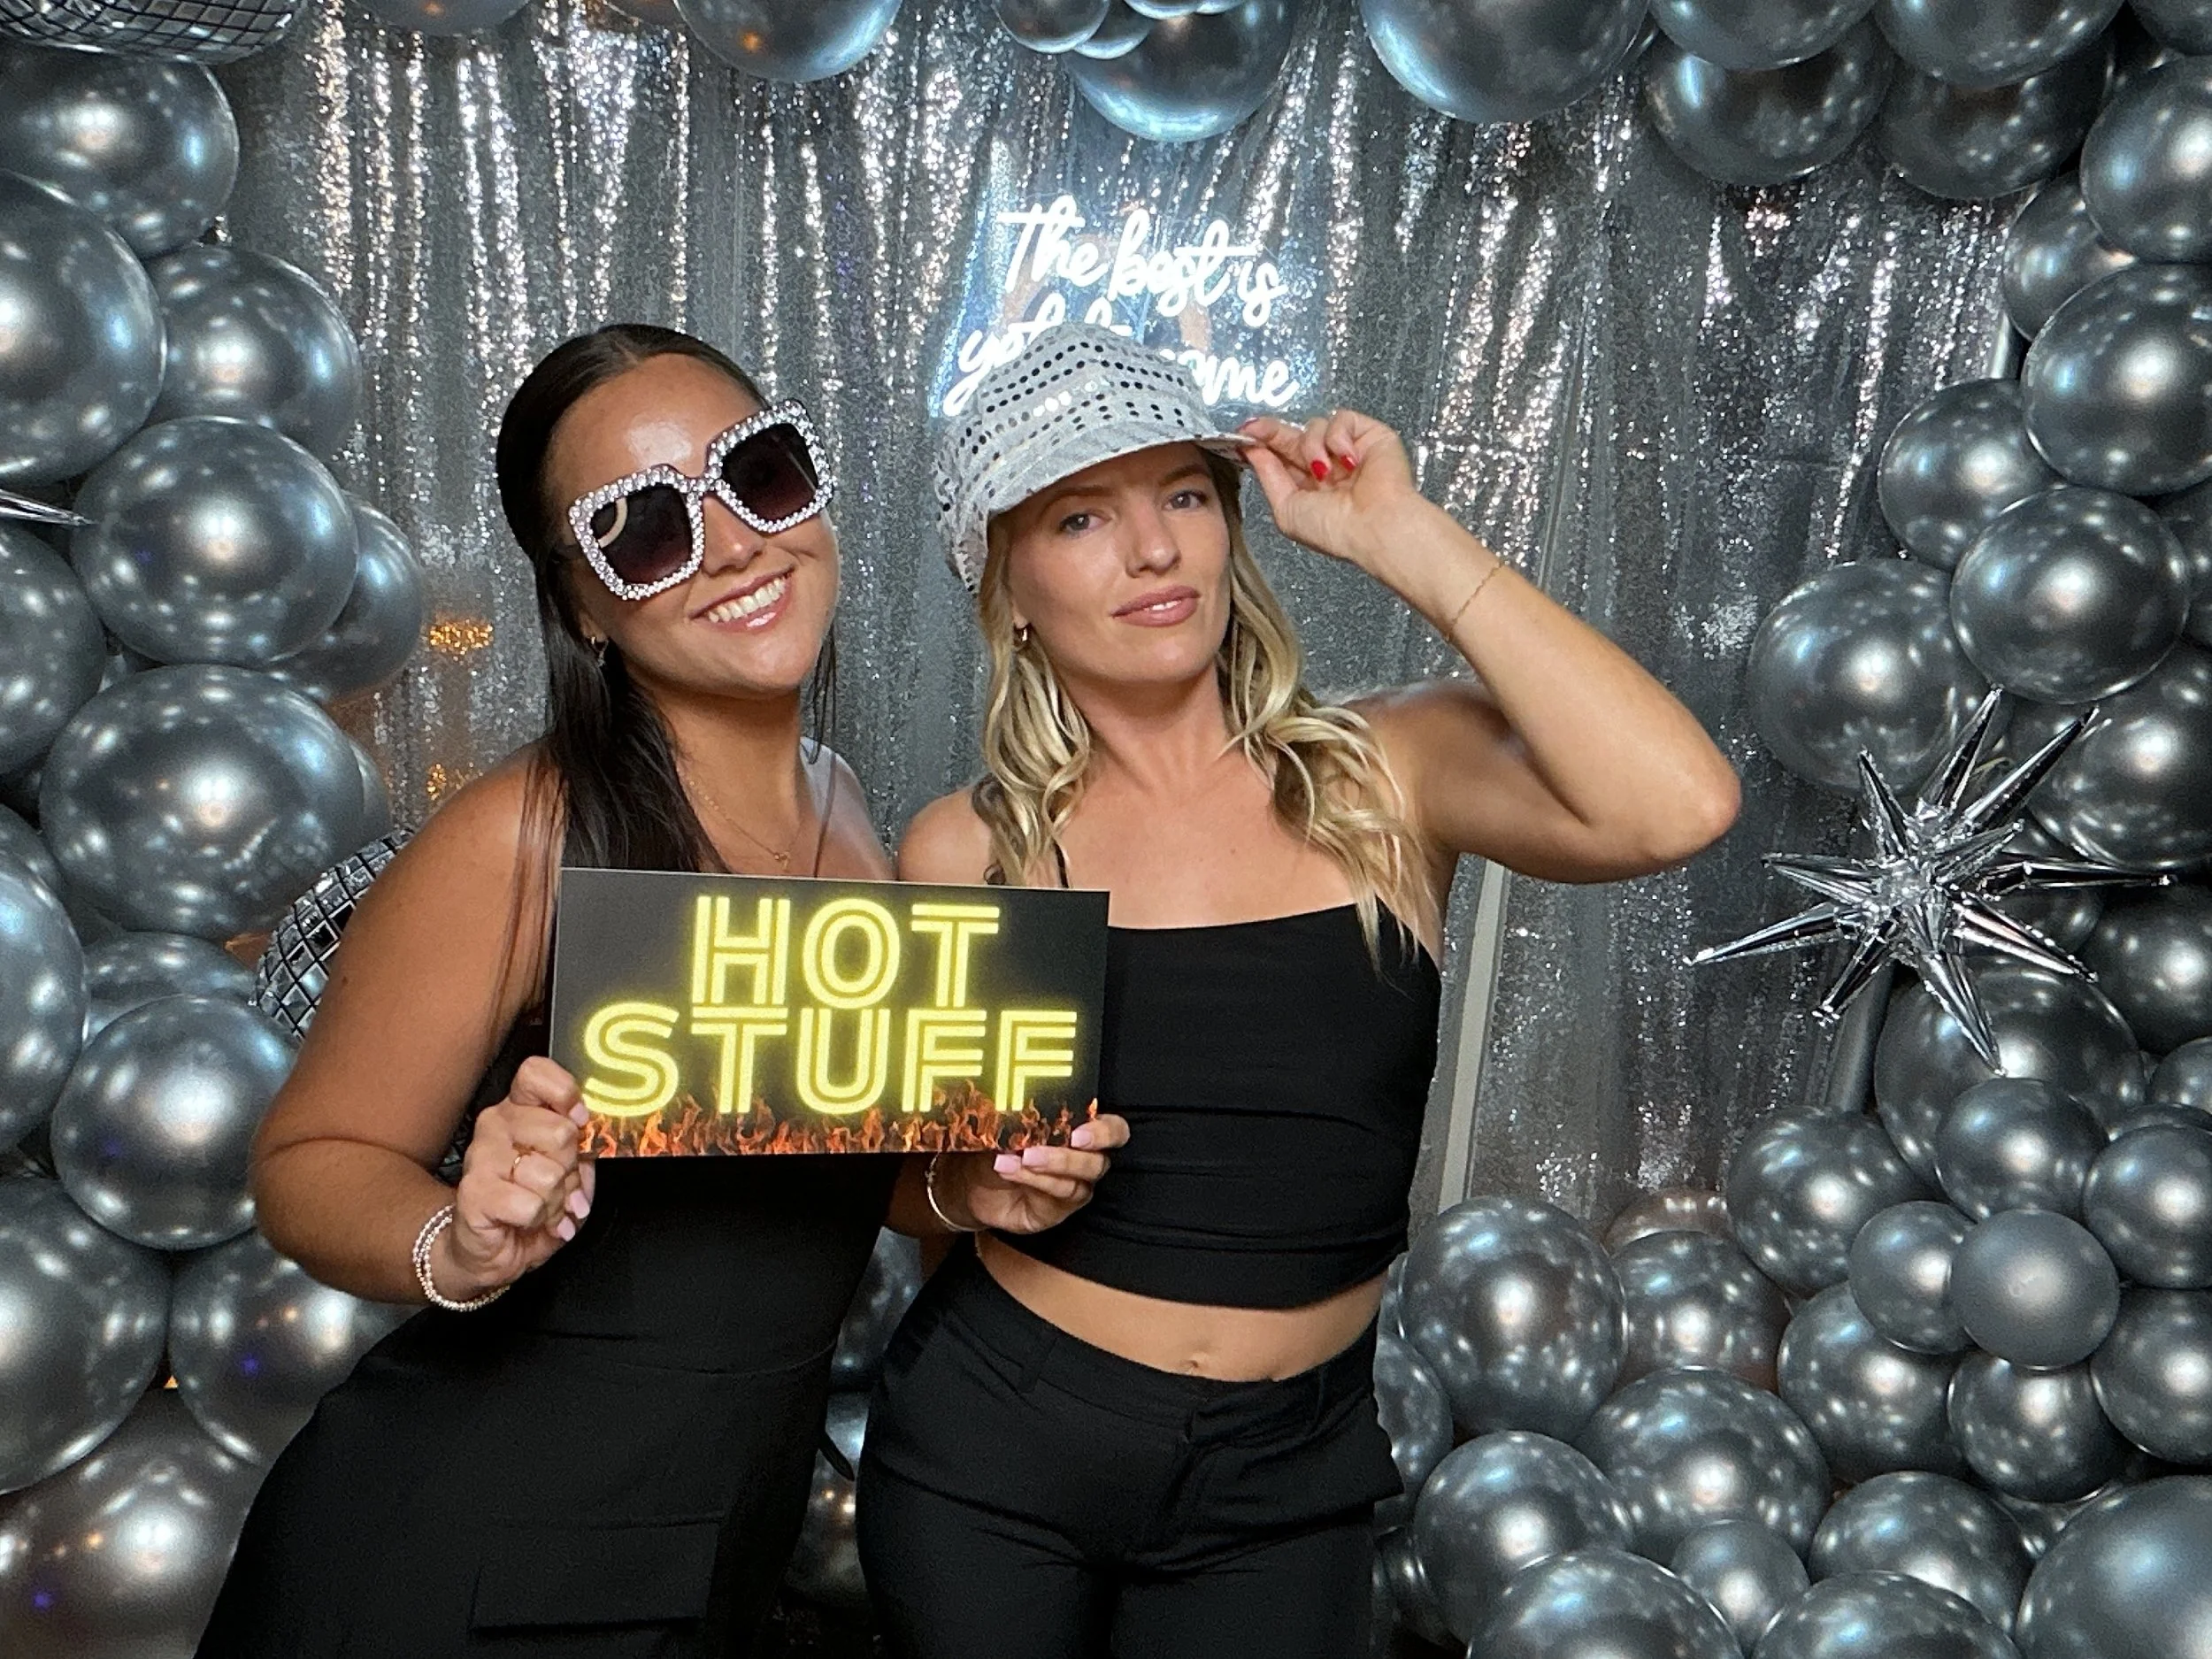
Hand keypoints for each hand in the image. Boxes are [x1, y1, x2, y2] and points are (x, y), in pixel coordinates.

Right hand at [437, 1057, 595, 1300]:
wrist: (492, 1249)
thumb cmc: (530, 1203)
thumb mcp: (567, 1169)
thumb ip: (581, 1144)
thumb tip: (594, 1134)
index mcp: (519, 1110)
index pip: (536, 1073)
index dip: (566, 1095)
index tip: (578, 1121)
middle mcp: (496, 1124)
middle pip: (560, 1131)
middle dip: (569, 1169)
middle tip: (556, 1185)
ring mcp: (480, 1156)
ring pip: (549, 1174)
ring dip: (555, 1200)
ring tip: (541, 1207)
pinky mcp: (474, 1192)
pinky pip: (530, 1204)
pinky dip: (538, 1219)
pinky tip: (526, 1221)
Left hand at [936, 1113, 1130, 1235]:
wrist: (968, 1181)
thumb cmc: (996, 1144)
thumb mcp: (1007, 1122)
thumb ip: (1024, 1110)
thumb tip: (1018, 1092)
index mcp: (1083, 1131)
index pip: (1114, 1131)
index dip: (1105, 1132)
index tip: (1079, 1131)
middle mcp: (1085, 1161)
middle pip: (1100, 1160)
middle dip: (1073, 1153)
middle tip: (1052, 1145)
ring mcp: (1073, 1188)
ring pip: (1078, 1180)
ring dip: (1050, 1165)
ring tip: (1021, 1156)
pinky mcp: (1056, 1210)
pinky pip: (1055, 1196)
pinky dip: (1032, 1179)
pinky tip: (1008, 1167)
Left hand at [1237, 410, 1429, 575]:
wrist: (1375, 526)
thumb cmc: (1336, 530)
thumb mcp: (1286, 509)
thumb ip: (1268, 477)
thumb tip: (1252, 450)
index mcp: (1309, 486)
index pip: (1281, 455)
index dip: (1262, 442)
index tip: (1244, 434)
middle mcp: (1328, 466)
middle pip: (1294, 435)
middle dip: (1273, 433)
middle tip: (1257, 430)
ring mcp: (1348, 449)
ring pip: (1315, 426)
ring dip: (1313, 447)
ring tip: (1325, 472)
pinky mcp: (1369, 434)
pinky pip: (1341, 419)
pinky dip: (1339, 437)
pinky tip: (1349, 460)